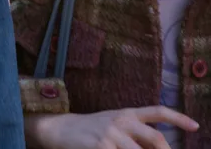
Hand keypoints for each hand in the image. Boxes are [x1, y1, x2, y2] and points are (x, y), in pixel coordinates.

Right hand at [29, 106, 198, 148]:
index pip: (157, 111)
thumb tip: (158, 145)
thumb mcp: (113, 123)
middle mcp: (122, 121)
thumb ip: (134, 131)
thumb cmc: (91, 129)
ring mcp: (112, 135)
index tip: (195, 126)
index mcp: (127, 113)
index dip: (178, 117)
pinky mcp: (101, 147)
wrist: (61, 129)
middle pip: (156, 140)